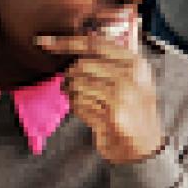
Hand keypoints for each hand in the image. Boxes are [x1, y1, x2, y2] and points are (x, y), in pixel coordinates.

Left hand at [36, 32, 164, 164]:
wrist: (144, 146)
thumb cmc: (133, 112)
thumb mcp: (131, 81)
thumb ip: (110, 63)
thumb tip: (72, 47)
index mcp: (135, 62)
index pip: (94, 44)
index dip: (66, 41)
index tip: (43, 42)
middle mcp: (131, 75)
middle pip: (81, 65)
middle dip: (70, 77)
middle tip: (72, 86)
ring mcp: (123, 94)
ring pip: (77, 85)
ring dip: (73, 95)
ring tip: (86, 103)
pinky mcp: (114, 113)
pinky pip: (79, 104)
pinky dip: (79, 109)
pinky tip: (92, 115)